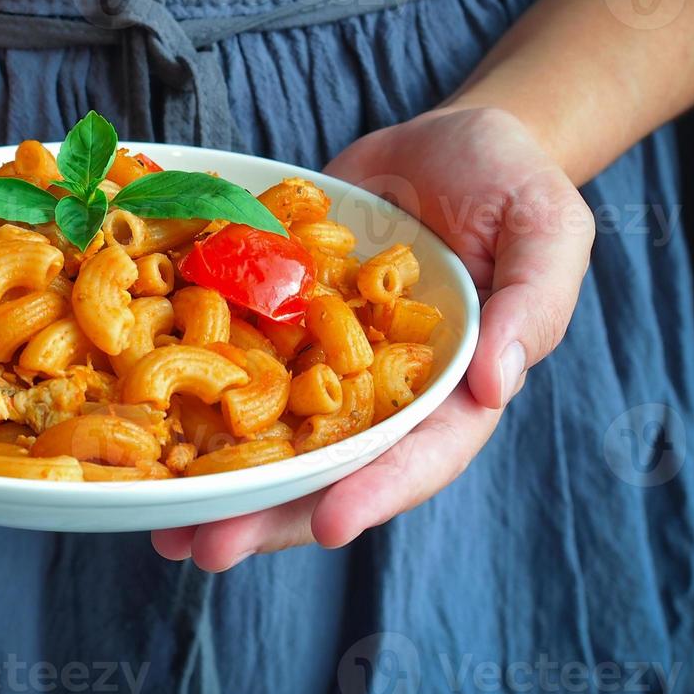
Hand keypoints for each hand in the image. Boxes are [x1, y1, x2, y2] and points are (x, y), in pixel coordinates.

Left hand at [152, 106, 593, 569]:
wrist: (447, 144)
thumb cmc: (514, 184)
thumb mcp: (549, 230)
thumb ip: (534, 305)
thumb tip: (496, 385)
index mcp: (452, 389)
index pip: (419, 454)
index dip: (376, 490)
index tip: (329, 524)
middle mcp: (381, 391)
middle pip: (327, 467)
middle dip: (269, 513)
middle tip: (206, 549)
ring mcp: (326, 361)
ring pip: (271, 436)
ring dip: (218, 483)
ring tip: (161, 525)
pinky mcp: (282, 323)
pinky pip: (238, 367)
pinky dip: (193, 401)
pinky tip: (144, 430)